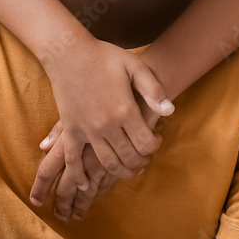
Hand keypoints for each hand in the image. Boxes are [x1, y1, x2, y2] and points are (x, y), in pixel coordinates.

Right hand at [32, 38, 172, 211]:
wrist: (69, 53)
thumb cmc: (104, 56)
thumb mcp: (134, 66)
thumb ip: (153, 89)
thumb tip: (170, 111)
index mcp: (125, 110)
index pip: (146, 143)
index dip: (154, 146)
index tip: (156, 139)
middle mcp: (107, 125)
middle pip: (129, 157)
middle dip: (141, 162)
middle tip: (145, 158)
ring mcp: (87, 130)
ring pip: (107, 163)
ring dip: (121, 171)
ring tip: (128, 168)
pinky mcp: (70, 130)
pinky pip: (74, 161)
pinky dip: (80, 177)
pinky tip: (87, 185)